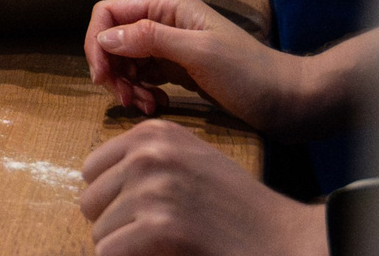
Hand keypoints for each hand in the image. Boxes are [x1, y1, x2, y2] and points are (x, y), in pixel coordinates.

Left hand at [79, 120, 324, 255]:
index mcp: (154, 134)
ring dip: (128, 248)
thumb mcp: (190, 162)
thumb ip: (145, 162)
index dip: (113, 199)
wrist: (287, 240)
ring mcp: (153, 188)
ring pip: (100, 232)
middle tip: (158, 236)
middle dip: (116, 225)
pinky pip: (109, 252)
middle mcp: (148, 153)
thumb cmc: (238, 209)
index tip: (144, 214)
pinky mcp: (160, 226)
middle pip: (91, 201)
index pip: (92, 170)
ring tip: (169, 247)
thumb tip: (92, 182)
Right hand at [86, 0, 315, 133]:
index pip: (109, 13)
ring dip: (126, 84)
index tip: (102, 76)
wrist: (291, 101)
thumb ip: (150, 40)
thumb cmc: (249, 74)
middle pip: (113, 38)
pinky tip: (157, 105)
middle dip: (112, 68)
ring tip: (145, 106)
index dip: (97, 42)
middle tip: (125, 99)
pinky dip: (142, 92)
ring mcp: (170, 46)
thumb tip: (105, 38)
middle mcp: (163, 22)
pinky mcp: (177, 70)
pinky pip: (143, 76)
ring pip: (125, 60)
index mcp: (166, 7)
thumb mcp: (199, 54)